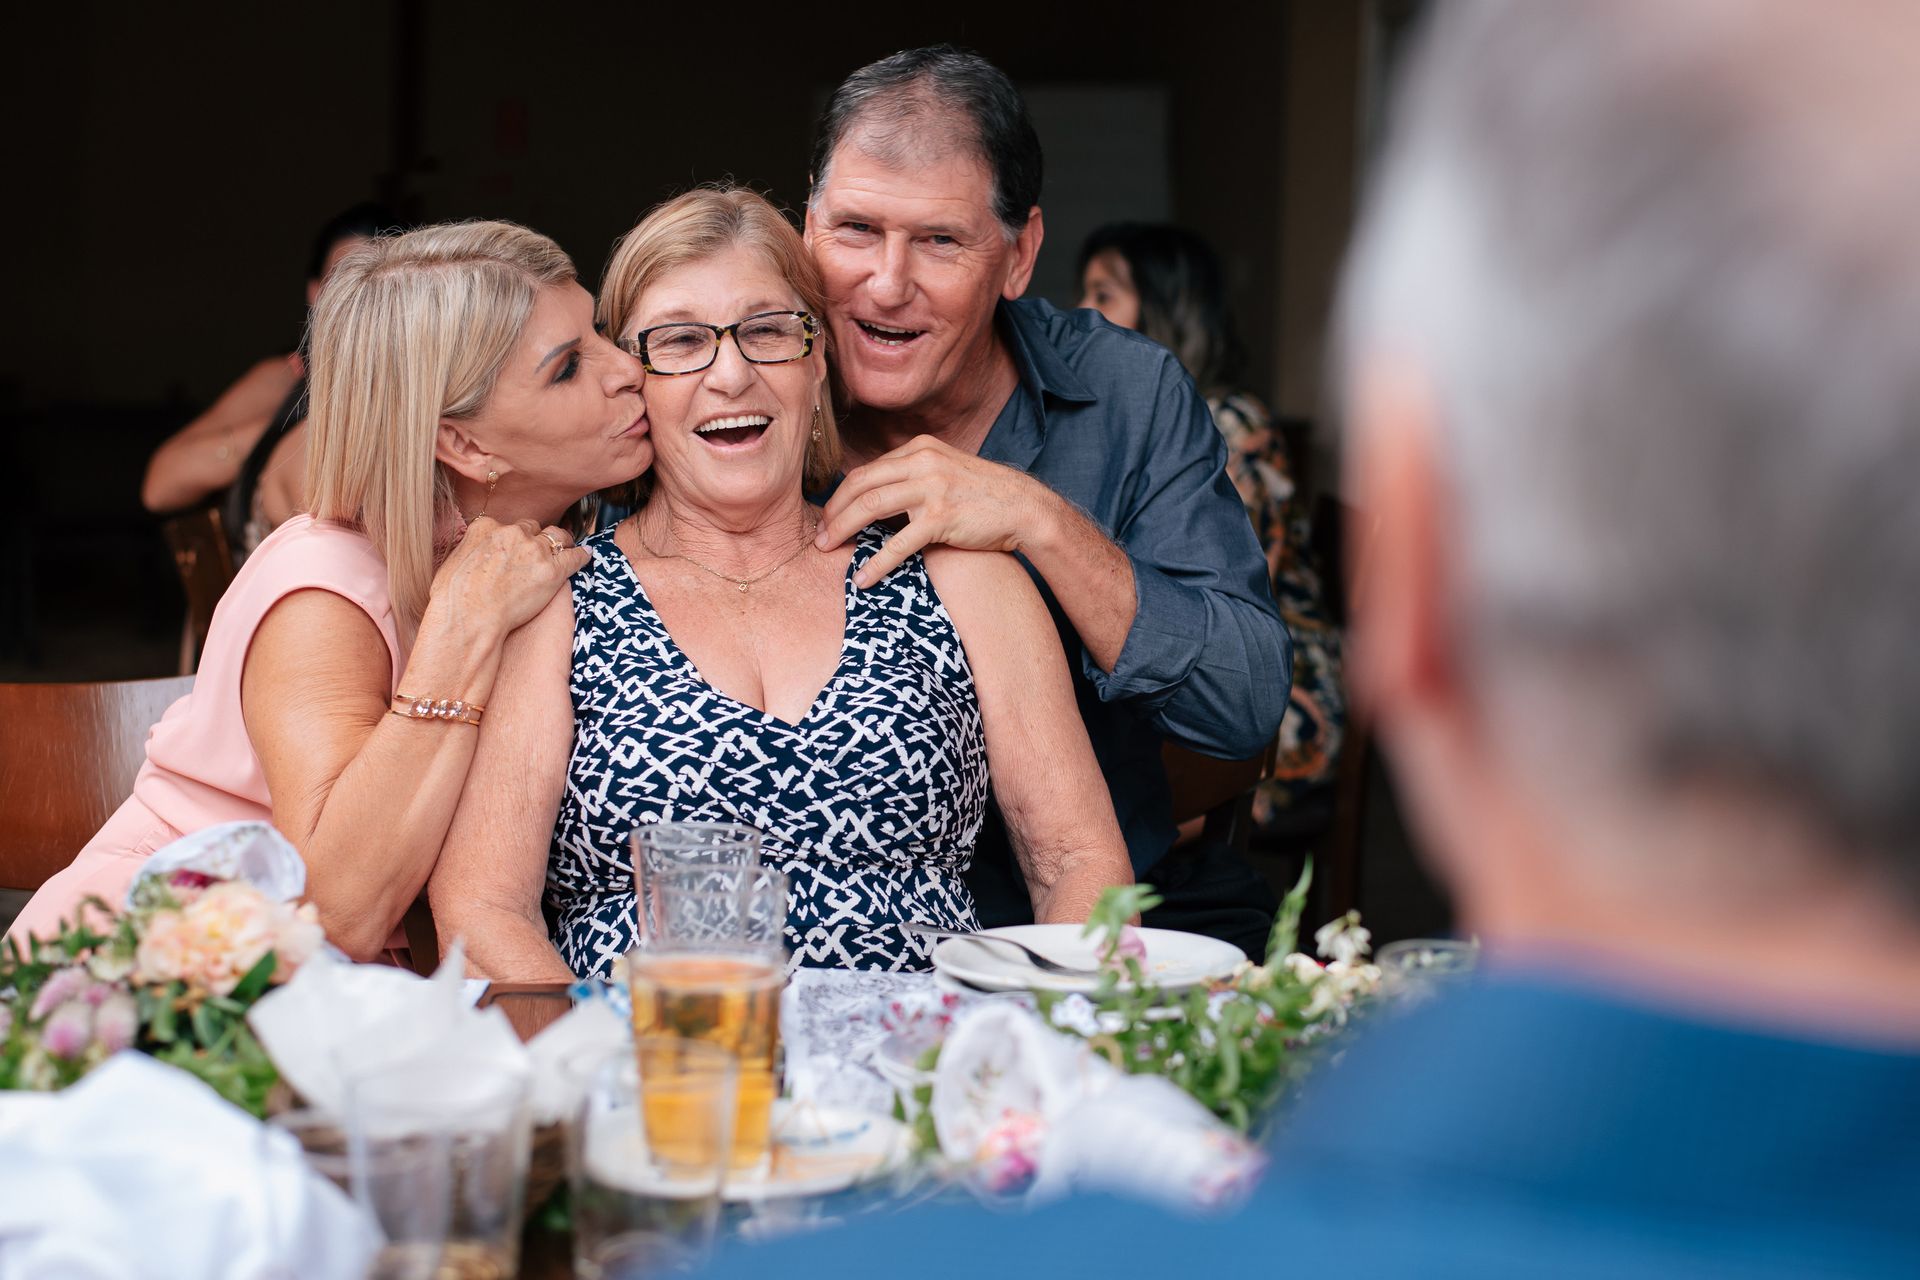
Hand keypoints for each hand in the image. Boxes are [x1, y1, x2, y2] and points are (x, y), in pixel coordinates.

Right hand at [426, 516, 587, 640]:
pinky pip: (574, 556)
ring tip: (568, 546)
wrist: (469, 618)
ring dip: (562, 541)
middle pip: (532, 528)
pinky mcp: (552, 570)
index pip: (506, 526)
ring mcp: (534, 550)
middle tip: (539, 551)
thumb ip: (469, 551)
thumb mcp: (453, 563)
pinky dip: (581, 555)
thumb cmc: (454, 599)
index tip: (515, 548)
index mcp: (485, 527)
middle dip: (535, 538)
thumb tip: (474, 556)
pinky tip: (586, 555)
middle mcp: (512, 533)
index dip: (513, 538)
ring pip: (556, 536)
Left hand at [817, 435, 1052, 586]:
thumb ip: (913, 475)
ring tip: (827, 549)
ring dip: (843, 529)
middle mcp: (923, 462)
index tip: (829, 516)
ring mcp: (932, 488)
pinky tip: (863, 578)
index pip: (868, 470)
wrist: (1024, 507)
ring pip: (871, 507)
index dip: (842, 494)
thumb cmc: (983, 496)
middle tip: (819, 535)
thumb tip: (875, 496)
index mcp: (920, 448)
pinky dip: (877, 563)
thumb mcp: (946, 470)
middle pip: (860, 484)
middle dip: (833, 511)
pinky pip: (898, 543)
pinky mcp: (942, 517)